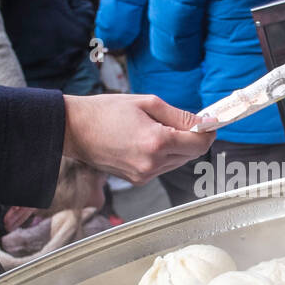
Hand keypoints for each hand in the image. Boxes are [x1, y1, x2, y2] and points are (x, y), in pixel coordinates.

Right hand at [61, 94, 215, 183]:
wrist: (75, 130)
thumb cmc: (106, 111)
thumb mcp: (147, 103)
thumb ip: (179, 116)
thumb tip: (204, 122)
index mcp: (156, 142)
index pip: (199, 143)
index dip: (208, 132)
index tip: (210, 122)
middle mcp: (152, 163)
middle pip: (191, 154)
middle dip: (192, 138)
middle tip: (180, 121)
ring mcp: (144, 175)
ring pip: (178, 161)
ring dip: (177, 147)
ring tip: (156, 129)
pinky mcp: (137, 180)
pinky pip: (162, 167)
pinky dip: (163, 155)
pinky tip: (146, 141)